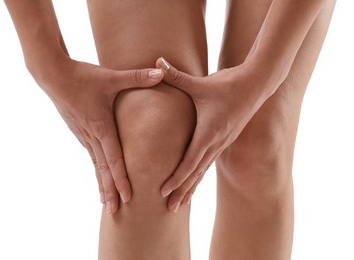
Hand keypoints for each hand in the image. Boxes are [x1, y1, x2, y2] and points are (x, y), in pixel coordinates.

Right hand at [41, 58, 162, 213]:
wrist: (53, 75)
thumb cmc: (83, 76)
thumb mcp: (111, 76)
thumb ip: (137, 76)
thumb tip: (161, 71)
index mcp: (101, 126)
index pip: (113, 158)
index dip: (121, 179)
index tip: (128, 197)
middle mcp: (91, 136)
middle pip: (103, 169)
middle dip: (110, 191)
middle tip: (116, 212)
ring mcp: (83, 136)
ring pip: (96, 166)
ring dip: (102, 185)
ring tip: (106, 203)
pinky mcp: (80, 132)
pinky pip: (91, 157)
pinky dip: (97, 171)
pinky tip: (99, 178)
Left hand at [156, 57, 266, 211]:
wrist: (257, 84)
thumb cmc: (228, 84)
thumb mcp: (200, 82)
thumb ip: (175, 75)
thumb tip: (155, 61)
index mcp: (209, 133)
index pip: (189, 162)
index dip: (176, 178)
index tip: (162, 192)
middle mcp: (216, 143)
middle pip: (196, 173)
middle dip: (182, 191)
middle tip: (168, 209)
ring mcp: (222, 143)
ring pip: (203, 171)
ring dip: (192, 187)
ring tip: (181, 203)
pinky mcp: (226, 140)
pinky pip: (210, 162)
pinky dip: (200, 175)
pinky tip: (195, 181)